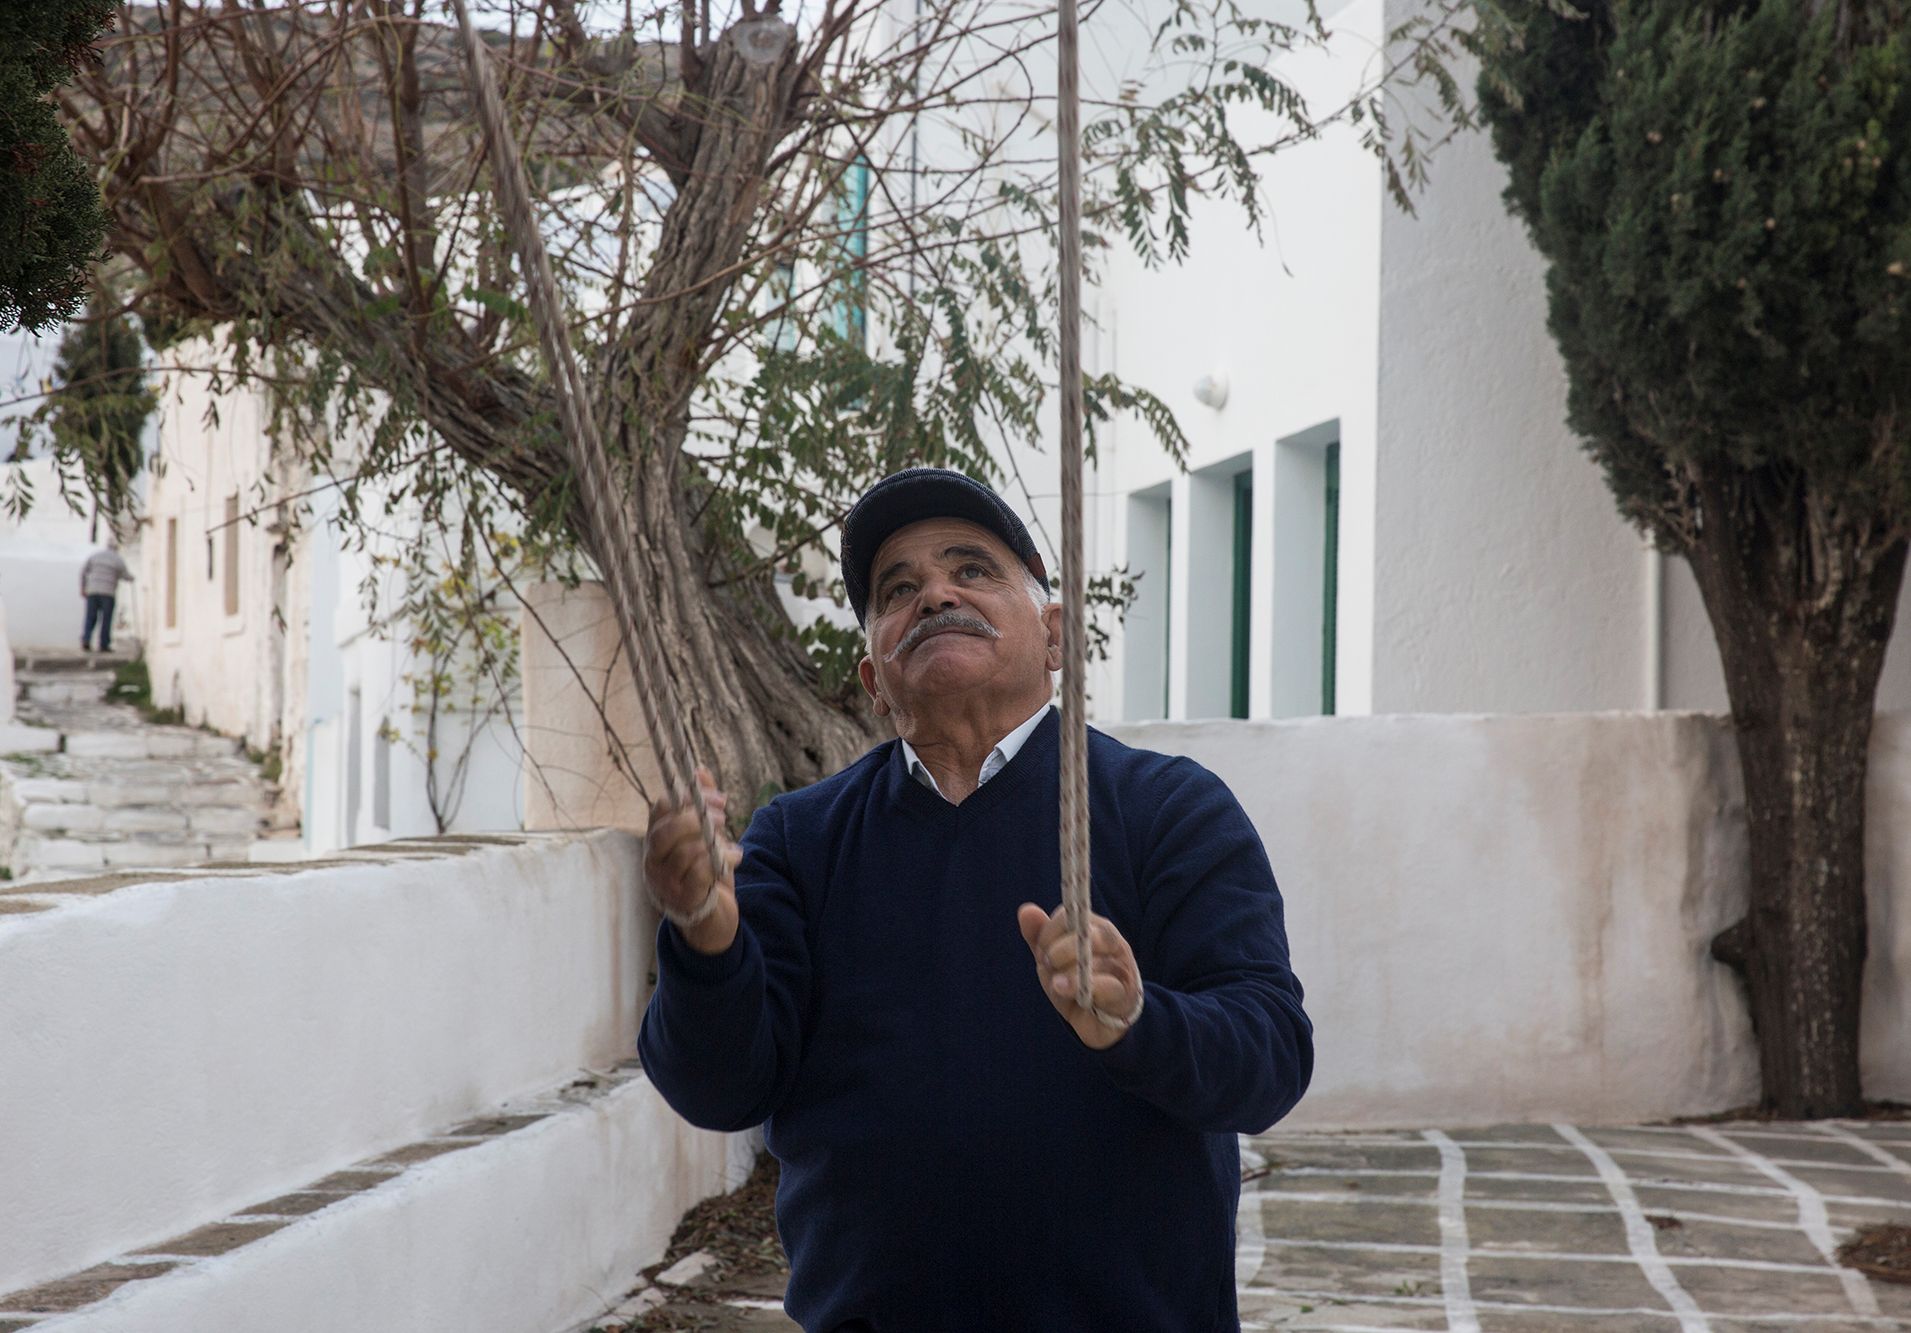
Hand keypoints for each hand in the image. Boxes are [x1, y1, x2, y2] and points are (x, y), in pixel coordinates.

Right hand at [644, 767, 742, 954]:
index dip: (689, 797)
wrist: (708, 920)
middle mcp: (654, 860)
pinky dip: (721, 862)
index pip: (660, 809)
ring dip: (714, 844)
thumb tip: (699, 770)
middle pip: (665, 831)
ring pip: (686, 852)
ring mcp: (666, 882)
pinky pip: (700, 873)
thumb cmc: (703, 872)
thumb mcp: (704, 835)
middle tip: (723, 818)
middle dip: (697, 819)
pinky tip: (734, 859)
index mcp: (656, 840)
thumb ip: (702, 803)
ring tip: (729, 846)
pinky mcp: (684, 899)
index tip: (718, 798)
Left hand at [1016, 903, 1143, 1049]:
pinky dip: (1084, 988)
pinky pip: (1106, 986)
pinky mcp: (1125, 993)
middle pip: (1087, 934)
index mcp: (1094, 927)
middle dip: (1060, 950)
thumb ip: (1040, 937)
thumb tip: (1026, 910)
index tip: (1041, 951)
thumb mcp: (1054, 961)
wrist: (1100, 1021)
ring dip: (1069, 974)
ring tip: (1056, 983)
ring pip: (1095, 960)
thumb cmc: (1077, 983)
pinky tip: (1067, 991)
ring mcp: (1121, 966)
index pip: (1071, 916)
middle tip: (1048, 964)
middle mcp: (1112, 941)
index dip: (1049, 932)